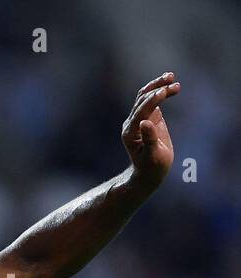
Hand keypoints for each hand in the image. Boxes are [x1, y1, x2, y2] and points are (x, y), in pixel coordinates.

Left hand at [123, 72, 178, 186]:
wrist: (149, 171)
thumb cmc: (152, 166)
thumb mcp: (153, 155)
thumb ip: (149, 139)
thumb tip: (145, 123)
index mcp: (130, 132)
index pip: (141, 111)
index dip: (152, 101)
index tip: (165, 92)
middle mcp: (131, 123)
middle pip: (142, 100)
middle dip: (157, 90)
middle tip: (174, 83)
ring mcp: (138, 119)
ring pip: (145, 97)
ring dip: (158, 86)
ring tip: (172, 77)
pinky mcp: (147, 117)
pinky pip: (151, 101)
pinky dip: (159, 91)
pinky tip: (170, 84)